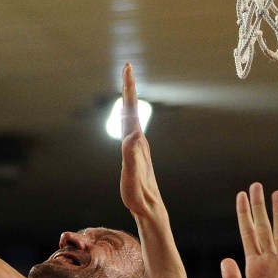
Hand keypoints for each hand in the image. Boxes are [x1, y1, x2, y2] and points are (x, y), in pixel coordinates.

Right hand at [119, 63, 163, 218]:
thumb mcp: (133, 179)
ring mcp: (137, 147)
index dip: (129, 89)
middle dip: (128, 88)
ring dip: (128, 101)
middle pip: (132, 109)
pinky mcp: (135, 154)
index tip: (128, 68)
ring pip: (131, 118)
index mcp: (136, 142)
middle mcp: (138, 141)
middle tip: (127, 68)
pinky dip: (126, 117)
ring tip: (126, 87)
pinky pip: (129, 129)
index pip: (131, 110)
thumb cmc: (140, 196)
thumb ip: (132, 158)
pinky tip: (126, 116)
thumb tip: (132, 136)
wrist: (151, 208)